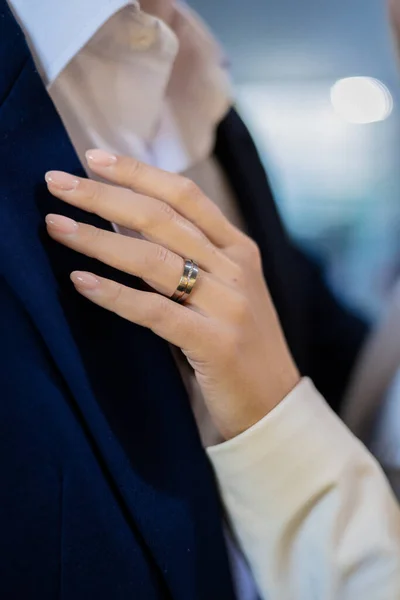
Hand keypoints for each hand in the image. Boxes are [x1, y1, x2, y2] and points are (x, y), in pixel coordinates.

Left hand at [45, 150, 299, 439]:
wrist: (275, 404)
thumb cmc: (240, 346)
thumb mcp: (227, 290)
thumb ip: (194, 257)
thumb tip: (130, 226)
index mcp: (239, 249)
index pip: (184, 195)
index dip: (138, 172)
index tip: (93, 158)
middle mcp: (235, 269)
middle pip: (162, 218)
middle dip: (104, 196)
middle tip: (56, 183)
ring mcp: (229, 305)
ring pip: (154, 259)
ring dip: (99, 239)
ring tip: (57, 227)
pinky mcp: (216, 343)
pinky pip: (155, 311)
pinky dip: (115, 295)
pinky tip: (81, 281)